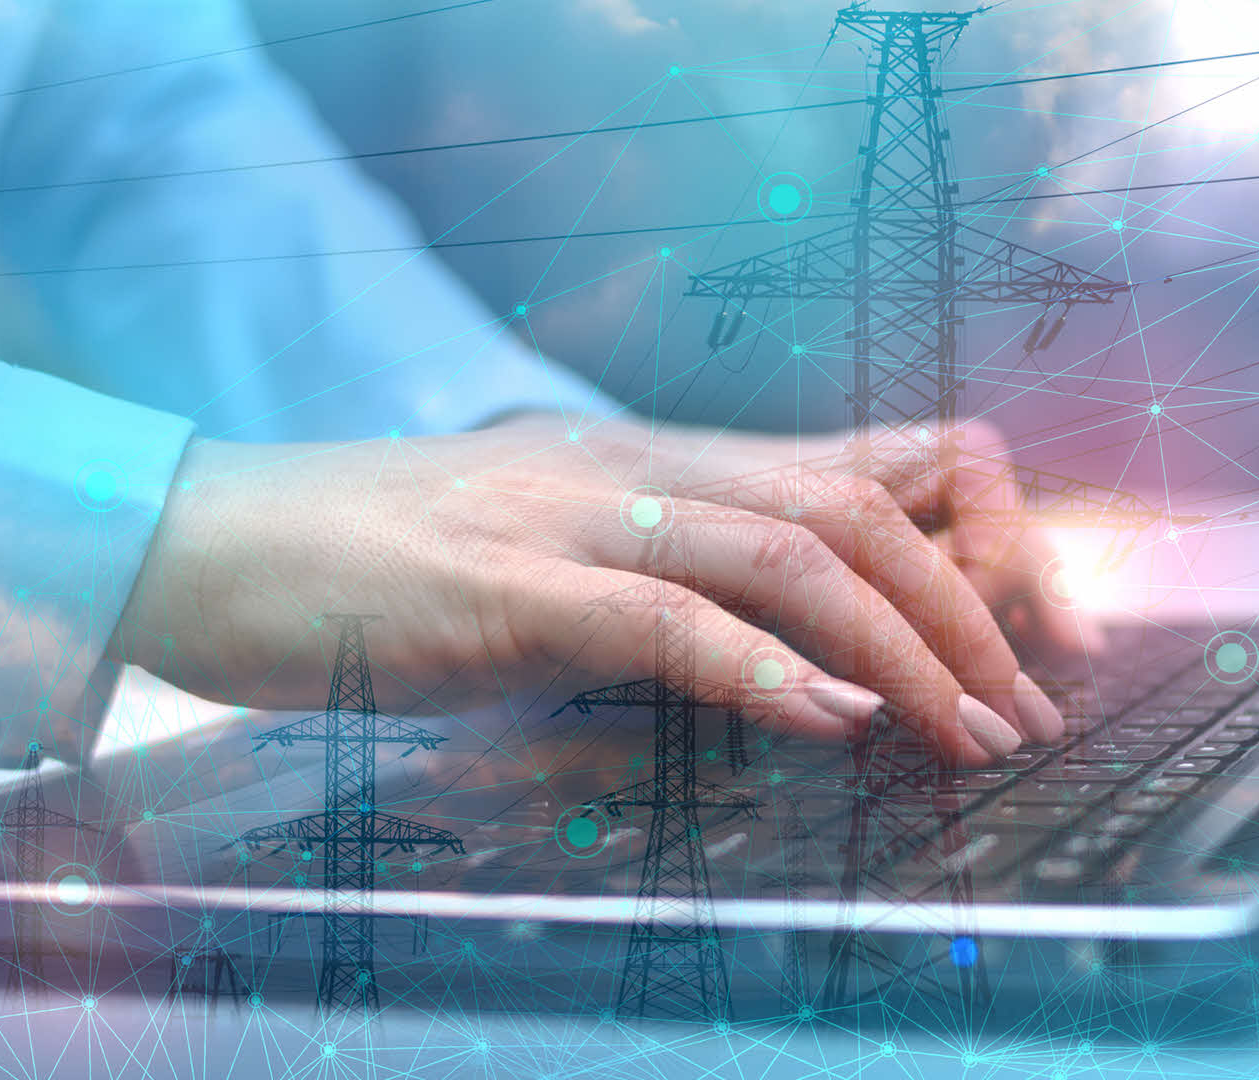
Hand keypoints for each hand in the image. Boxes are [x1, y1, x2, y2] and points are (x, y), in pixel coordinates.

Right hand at [114, 413, 1083, 765]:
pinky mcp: (506, 586)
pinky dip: (765, 668)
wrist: (216, 541)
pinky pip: (666, 615)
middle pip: (859, 505)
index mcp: (667, 462)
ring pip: (790, 552)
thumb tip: (804, 653)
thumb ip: (682, 582)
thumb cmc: (394, 564)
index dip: (980, 528)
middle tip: (1040, 699)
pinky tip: (835, 720)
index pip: (868, 457)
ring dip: (904, 645)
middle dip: (976, 604)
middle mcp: (642, 469)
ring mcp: (576, 520)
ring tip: (973, 729)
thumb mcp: (569, 556)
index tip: (1042, 625)